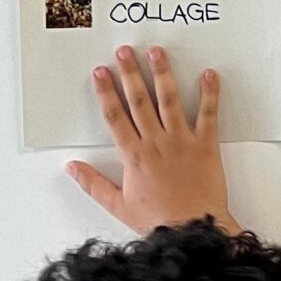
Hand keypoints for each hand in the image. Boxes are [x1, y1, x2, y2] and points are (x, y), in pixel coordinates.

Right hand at [66, 47, 236, 235]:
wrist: (193, 230)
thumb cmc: (158, 220)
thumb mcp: (118, 205)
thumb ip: (93, 183)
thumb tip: (71, 168)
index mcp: (134, 156)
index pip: (115, 117)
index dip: (106, 92)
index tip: (100, 72)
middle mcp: (156, 143)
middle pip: (139, 101)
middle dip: (130, 73)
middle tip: (124, 50)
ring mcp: (181, 142)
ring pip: (169, 101)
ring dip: (162, 74)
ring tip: (157, 52)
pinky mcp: (206, 146)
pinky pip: (208, 115)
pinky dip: (209, 94)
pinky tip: (209, 74)